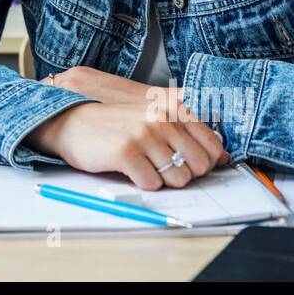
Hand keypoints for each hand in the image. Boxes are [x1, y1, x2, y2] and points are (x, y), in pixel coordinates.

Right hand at [29, 66, 229, 189]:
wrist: (71, 122)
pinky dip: (143, 183)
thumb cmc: (115, 125)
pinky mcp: (126, 151)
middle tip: (160, 166)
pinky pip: (153, 184)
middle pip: (200, 167)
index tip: (184, 162)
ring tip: (142, 165)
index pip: (213, 148)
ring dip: (162, 179)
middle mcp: (162, 119)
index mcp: (173, 110)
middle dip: (184, 173)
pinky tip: (129, 170)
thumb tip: (222, 158)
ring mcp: (144, 134)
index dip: (202, 163)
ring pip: (178, 179)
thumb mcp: (154, 118)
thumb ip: (187, 133)